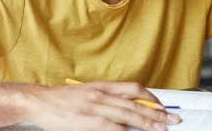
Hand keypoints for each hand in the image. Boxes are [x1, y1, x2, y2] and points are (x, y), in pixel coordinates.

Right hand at [29, 81, 180, 130]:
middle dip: (157, 113)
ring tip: (161, 129)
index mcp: (103, 86)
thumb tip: (130, 109)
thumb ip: (107, 99)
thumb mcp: (88, 93)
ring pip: (129, 116)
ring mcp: (96, 108)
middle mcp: (102, 94)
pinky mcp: (89, 122)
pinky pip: (114, 128)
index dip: (151, 98)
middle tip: (172, 120)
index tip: (162, 107)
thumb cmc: (63, 100)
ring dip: (147, 124)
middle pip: (136, 104)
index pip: (134, 90)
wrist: (39, 102)